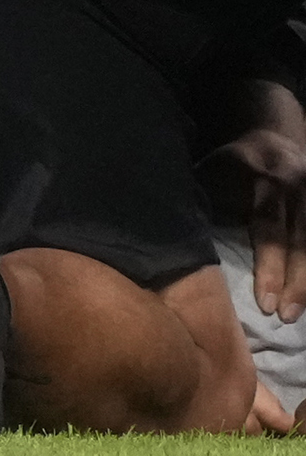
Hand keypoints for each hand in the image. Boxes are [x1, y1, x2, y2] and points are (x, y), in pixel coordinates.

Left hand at [222, 76, 305, 320]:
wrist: (273, 138)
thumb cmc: (231, 164)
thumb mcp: (210, 171)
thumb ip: (198, 200)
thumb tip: (163, 238)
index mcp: (264, 179)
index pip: (268, 229)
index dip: (269, 267)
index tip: (263, 304)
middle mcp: (296, 187)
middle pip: (299, 242)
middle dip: (293, 283)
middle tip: (283, 316)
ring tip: (294, 313)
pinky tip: (305, 296)